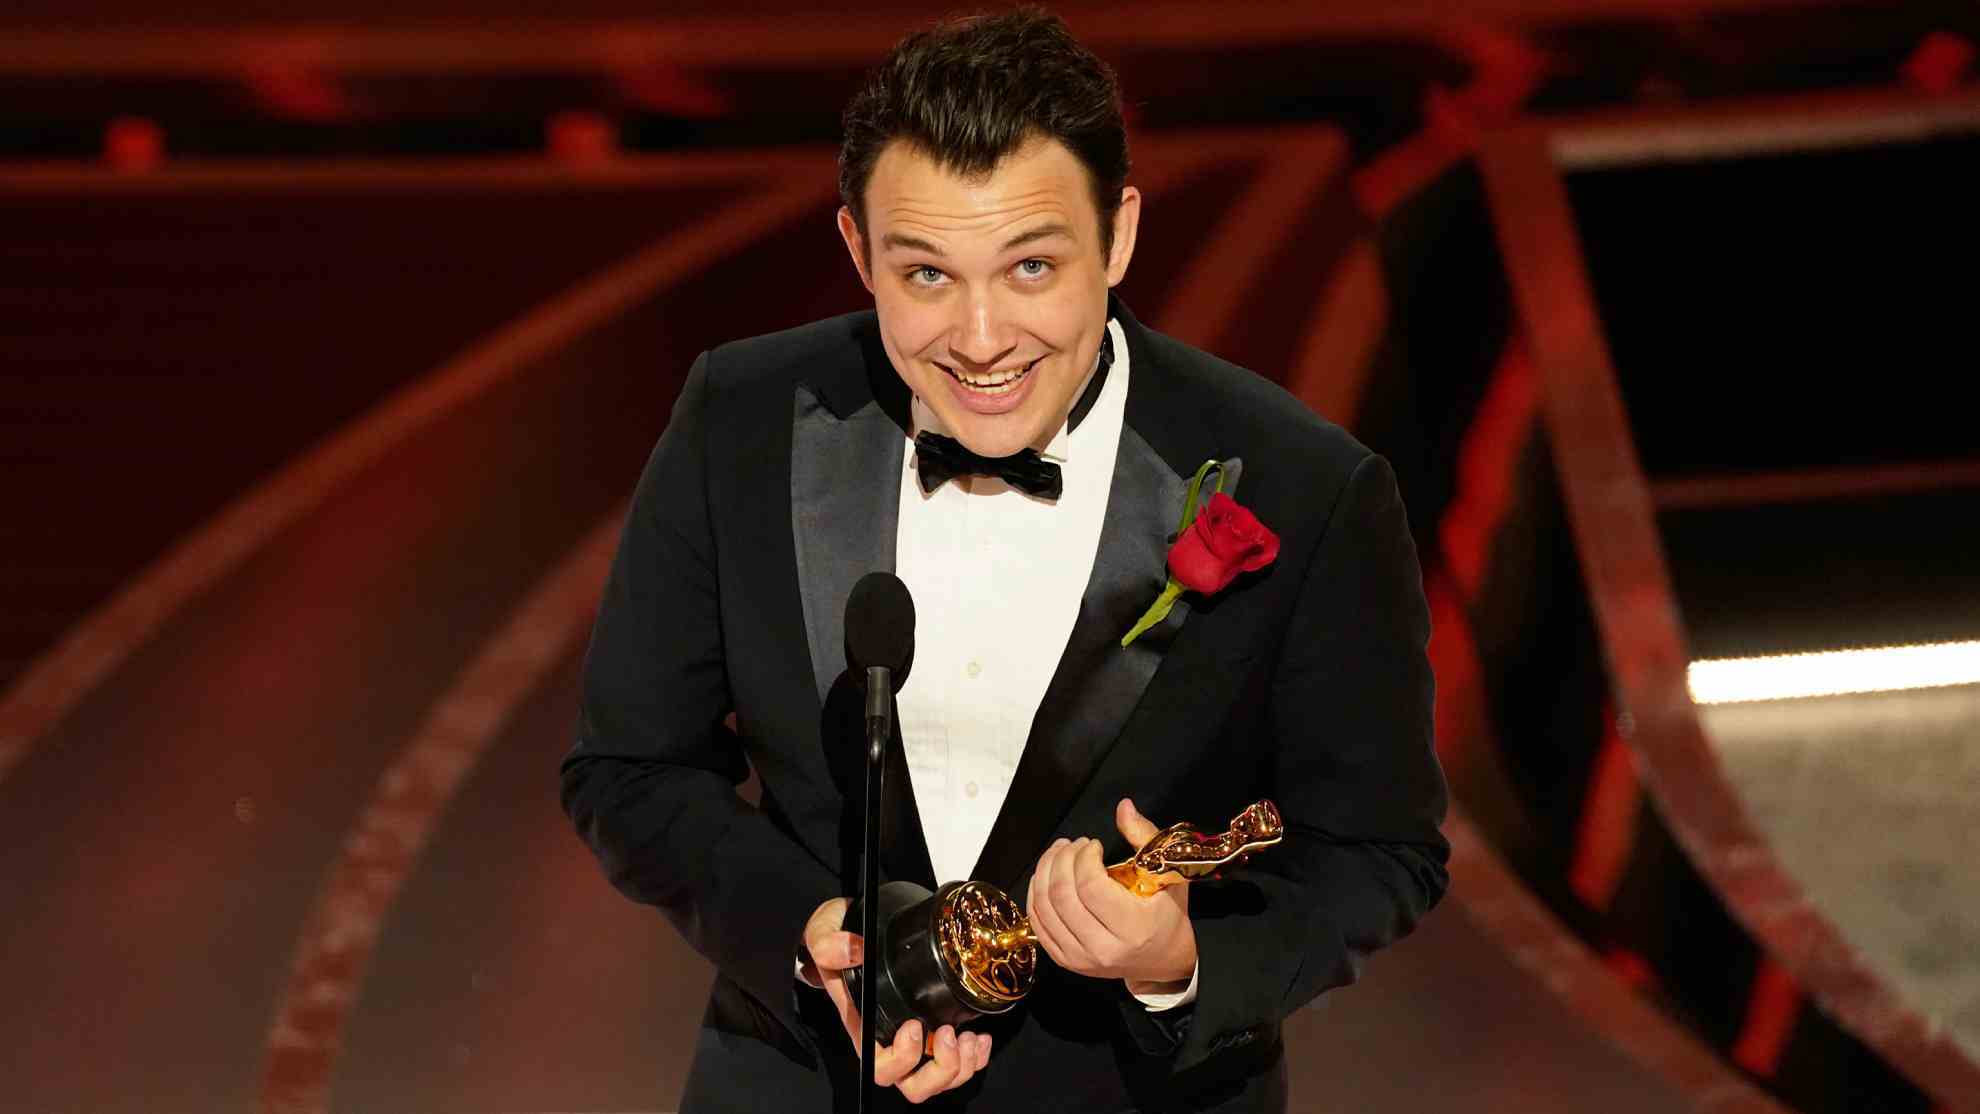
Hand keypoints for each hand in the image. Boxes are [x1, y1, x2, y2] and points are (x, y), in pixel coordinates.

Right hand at [801, 896, 992, 1101]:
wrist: (848, 933)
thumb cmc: (836, 944)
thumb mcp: (823, 935)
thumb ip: (829, 945)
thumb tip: (852, 949)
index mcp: (865, 1029)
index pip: (882, 1069)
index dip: (903, 1059)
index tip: (914, 1026)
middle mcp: (890, 1041)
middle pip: (915, 1086)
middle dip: (941, 1070)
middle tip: (950, 1034)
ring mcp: (915, 1040)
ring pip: (940, 1080)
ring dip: (962, 1065)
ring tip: (969, 1036)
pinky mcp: (935, 1028)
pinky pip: (959, 1063)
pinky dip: (976, 1057)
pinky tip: (979, 1036)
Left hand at [1026, 798, 1196, 994]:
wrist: (1164, 961)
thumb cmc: (1168, 915)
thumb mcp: (1169, 874)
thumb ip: (1144, 837)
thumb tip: (1122, 806)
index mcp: (1133, 930)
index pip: (1090, 887)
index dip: (1084, 857)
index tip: (1093, 844)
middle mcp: (1102, 950)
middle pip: (1061, 895)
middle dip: (1062, 859)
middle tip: (1074, 844)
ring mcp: (1080, 960)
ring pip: (1044, 907)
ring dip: (1044, 871)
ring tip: (1059, 852)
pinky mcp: (1066, 961)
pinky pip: (1037, 924)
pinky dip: (1035, 893)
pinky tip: (1046, 875)